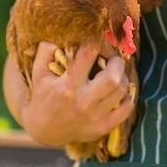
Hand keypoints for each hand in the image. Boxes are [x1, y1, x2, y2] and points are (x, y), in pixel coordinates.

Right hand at [19, 41, 134, 148]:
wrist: (43, 132)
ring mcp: (95, 116)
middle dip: (117, 63)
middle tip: (114, 59)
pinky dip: (128, 97)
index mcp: (67, 86)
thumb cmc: (42, 98)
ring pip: (122, 91)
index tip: (97, 41)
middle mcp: (83, 101)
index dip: (94, 43)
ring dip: (123, 77)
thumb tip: (57, 35)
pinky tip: (120, 91)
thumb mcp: (39, 75)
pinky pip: (126, 109)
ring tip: (116, 73)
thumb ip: (46, 52)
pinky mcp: (103, 127)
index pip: (88, 55)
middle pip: (113, 77)